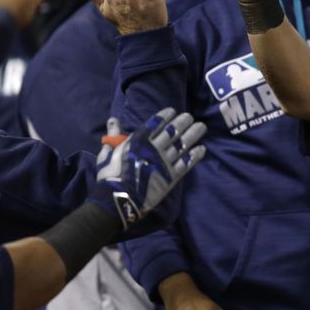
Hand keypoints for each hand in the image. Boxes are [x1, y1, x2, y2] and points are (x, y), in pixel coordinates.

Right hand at [91, 108, 206, 229]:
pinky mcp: (172, 175)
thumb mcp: (107, 153)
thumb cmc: (110, 176)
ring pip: (182, 144)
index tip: (173, 111)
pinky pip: (187, 163)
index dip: (165, 116)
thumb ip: (113, 136)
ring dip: (193, 134)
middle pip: (173, 131)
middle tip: (189, 117)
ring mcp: (165, 161)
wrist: (120, 199)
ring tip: (201, 126)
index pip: (156, 123)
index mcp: (139, 141)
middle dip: (182, 122)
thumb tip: (113, 120)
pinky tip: (202, 148)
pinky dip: (195, 155)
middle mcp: (155, 148)